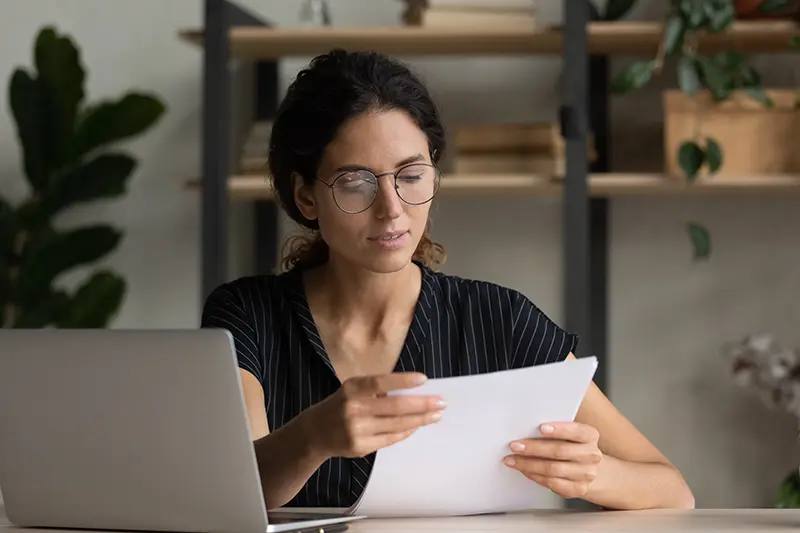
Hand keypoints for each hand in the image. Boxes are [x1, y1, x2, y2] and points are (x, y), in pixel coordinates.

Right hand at [302, 372, 445, 459]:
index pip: (380, 383)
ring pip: (396, 424)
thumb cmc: (341, 405)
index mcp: (352, 389)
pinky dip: (406, 431)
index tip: (424, 379)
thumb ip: (377, 390)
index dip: (402, 380)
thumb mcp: (353, 390)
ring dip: (420, 420)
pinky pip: (390, 439)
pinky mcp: (361, 447)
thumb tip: (412, 391)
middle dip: (421, 404)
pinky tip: (417, 426)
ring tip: (435, 415)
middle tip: (441, 402)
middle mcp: (353, 408)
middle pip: (394, 406)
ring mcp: (357, 430)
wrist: (315, 432)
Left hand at [504, 422, 602, 499]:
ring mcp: (586, 474)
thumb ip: (554, 430)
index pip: (576, 431)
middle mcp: (591, 455)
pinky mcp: (578, 489)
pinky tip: (525, 470)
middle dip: (534, 448)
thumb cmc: (573, 446)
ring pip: (553, 469)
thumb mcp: (570, 434)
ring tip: (513, 459)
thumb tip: (527, 428)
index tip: (541, 427)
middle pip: (560, 451)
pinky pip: (552, 483)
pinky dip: (535, 476)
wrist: (589, 469)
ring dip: (529, 464)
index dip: (559, 430)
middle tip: (515, 445)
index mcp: (590, 436)